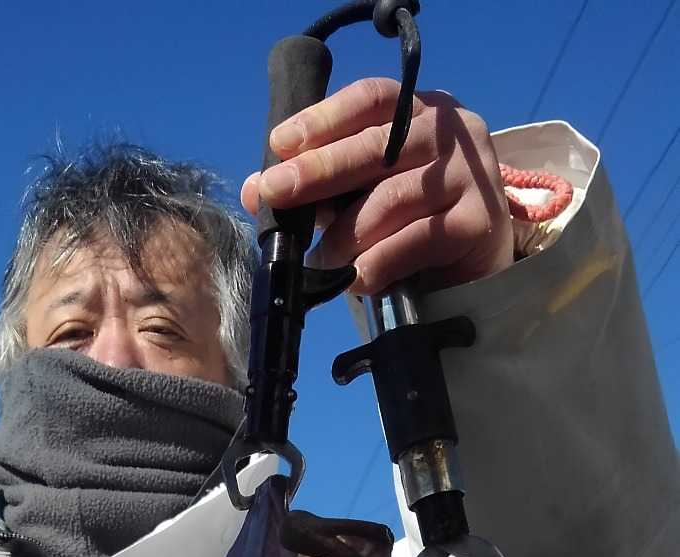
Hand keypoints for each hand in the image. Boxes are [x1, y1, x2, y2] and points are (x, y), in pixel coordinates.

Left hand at [241, 78, 512, 294]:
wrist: (475, 268)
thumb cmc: (410, 221)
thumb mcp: (363, 193)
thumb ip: (318, 188)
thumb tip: (255, 191)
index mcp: (419, 111)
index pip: (370, 100)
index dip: (323, 119)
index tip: (280, 143)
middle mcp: (450, 132)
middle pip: (377, 145)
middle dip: (319, 170)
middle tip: (276, 193)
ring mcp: (469, 174)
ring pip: (393, 197)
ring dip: (346, 232)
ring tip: (319, 259)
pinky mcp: (477, 223)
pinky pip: (417, 240)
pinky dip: (379, 263)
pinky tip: (355, 280)